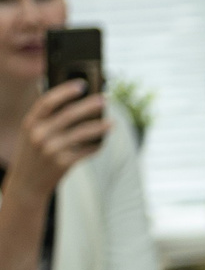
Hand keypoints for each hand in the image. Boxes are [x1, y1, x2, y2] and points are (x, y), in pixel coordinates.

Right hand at [7, 83, 108, 202]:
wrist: (26, 184)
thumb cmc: (32, 155)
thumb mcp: (30, 134)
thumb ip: (46, 119)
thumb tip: (75, 103)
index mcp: (29, 123)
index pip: (48, 101)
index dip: (65, 91)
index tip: (81, 84)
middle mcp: (39, 134)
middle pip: (69, 114)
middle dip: (89, 105)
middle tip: (105, 99)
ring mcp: (51, 149)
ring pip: (82, 133)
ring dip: (100, 126)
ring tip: (112, 122)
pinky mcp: (63, 163)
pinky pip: (86, 151)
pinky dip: (97, 146)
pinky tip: (104, 141)